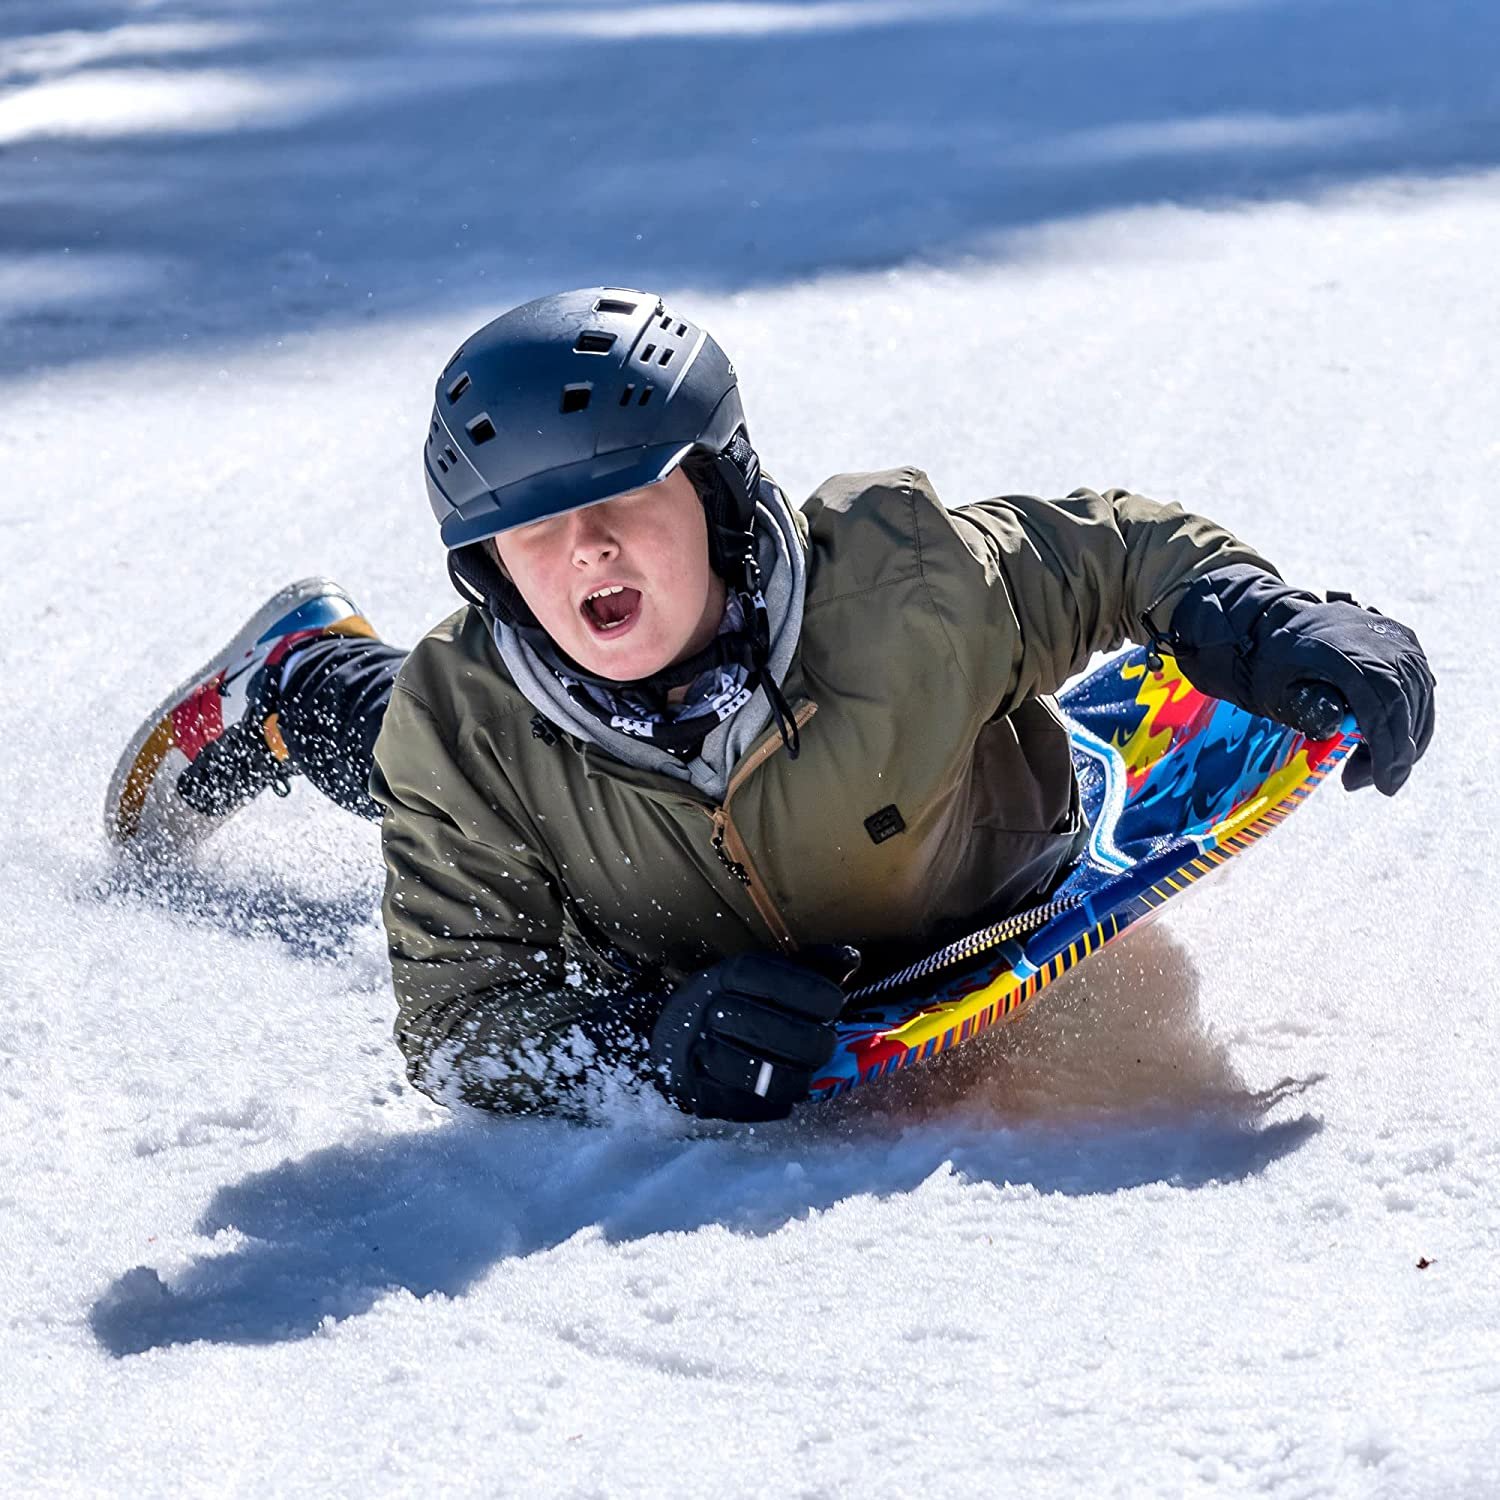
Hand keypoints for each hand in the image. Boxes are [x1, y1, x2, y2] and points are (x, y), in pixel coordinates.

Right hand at [649, 950, 853, 1120]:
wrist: (671, 1034)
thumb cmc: (732, 1001)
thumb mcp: (764, 974)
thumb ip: (809, 966)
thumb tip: (851, 958)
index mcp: (729, 975)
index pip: (778, 982)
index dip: (817, 995)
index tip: (834, 1005)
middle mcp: (710, 1010)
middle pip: (774, 1031)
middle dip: (813, 1043)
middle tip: (826, 1045)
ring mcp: (701, 1053)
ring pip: (761, 1075)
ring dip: (797, 1079)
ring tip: (807, 1072)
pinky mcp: (698, 1092)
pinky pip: (747, 1105)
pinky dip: (773, 1103)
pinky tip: (783, 1092)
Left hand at [1167, 565, 1434, 794]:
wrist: (1279, 623)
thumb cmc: (1275, 666)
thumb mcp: (1278, 692)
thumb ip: (1308, 709)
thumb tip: (1339, 728)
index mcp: (1348, 653)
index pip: (1383, 707)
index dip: (1387, 750)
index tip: (1384, 785)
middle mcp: (1382, 643)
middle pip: (1406, 707)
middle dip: (1395, 753)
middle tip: (1369, 782)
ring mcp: (1399, 640)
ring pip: (1418, 701)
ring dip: (1403, 741)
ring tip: (1369, 766)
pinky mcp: (1406, 643)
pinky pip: (1419, 689)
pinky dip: (1409, 720)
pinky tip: (1383, 742)